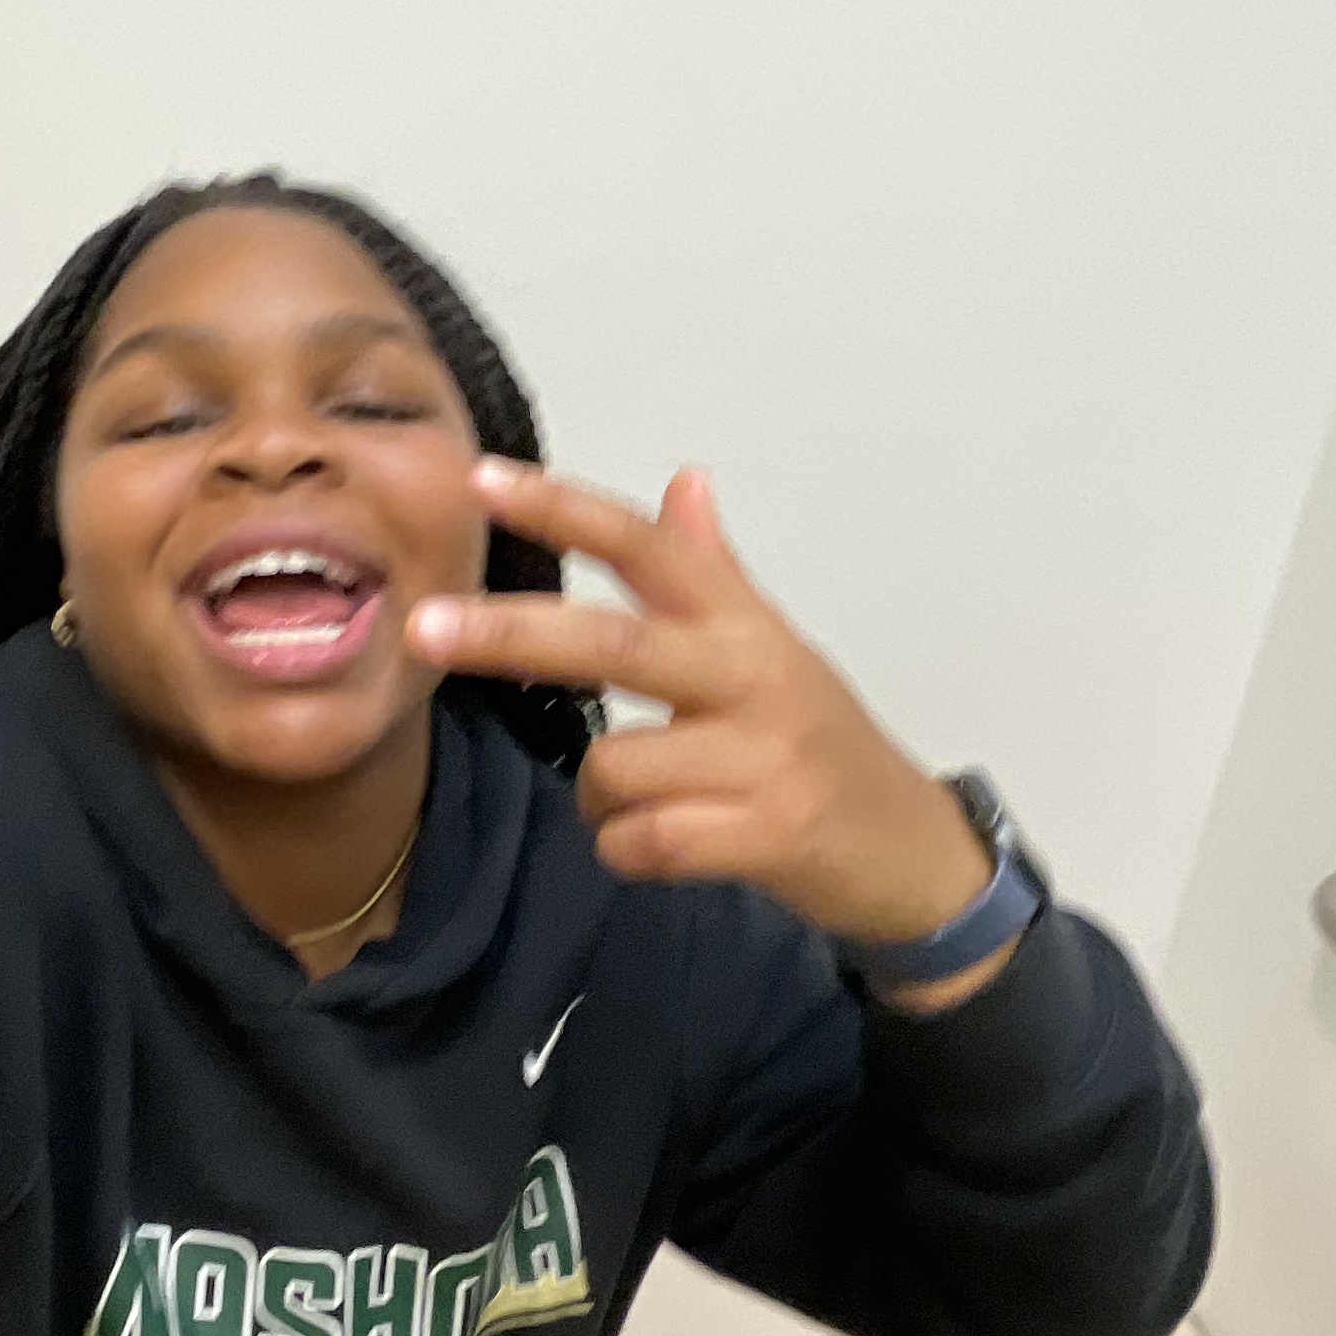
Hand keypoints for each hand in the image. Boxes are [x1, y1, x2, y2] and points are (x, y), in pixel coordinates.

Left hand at [408, 460, 1004, 989]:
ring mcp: (765, 759)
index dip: (563, 512)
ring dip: (600, 800)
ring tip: (646, 808)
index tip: (482, 481)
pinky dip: (630, 851)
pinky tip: (664, 848)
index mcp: (746, 627)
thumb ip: (717, 572)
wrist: (912, 855)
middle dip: (509, 637)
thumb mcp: (775, 651)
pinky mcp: (770, 835)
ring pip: (615, 768)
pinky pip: (644, 841)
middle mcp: (755, 678)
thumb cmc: (824, 749)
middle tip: (422, 629)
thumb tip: (684, 481)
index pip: (647, 548)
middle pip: (612, 644)